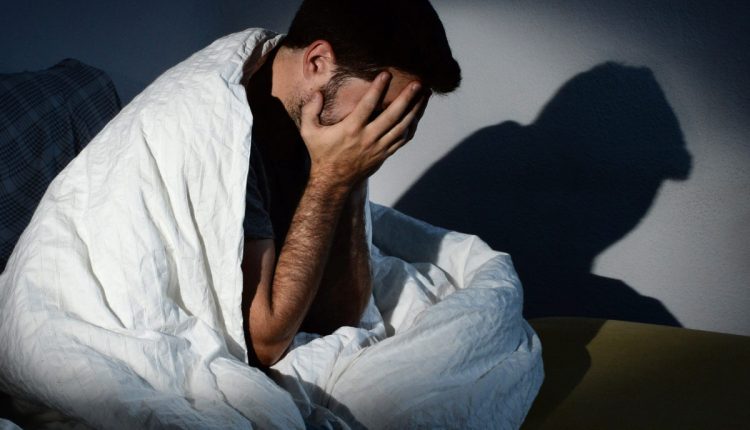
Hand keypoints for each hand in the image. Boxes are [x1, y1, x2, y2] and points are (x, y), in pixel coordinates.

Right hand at [300, 72, 428, 188]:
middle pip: (392, 116)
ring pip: (402, 127)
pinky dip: (412, 126)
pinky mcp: (384, 154)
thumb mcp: (309, 132)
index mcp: (350, 129)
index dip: (378, 89)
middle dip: (407, 98)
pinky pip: (402, 139)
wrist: (333, 181)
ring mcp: (378, 147)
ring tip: (424, 96)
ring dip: (415, 111)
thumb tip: (318, 93)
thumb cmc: (321, 153)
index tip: (387, 74)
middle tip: (418, 83)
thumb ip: (311, 111)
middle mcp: (368, 138)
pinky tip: (417, 115)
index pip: (367, 105)